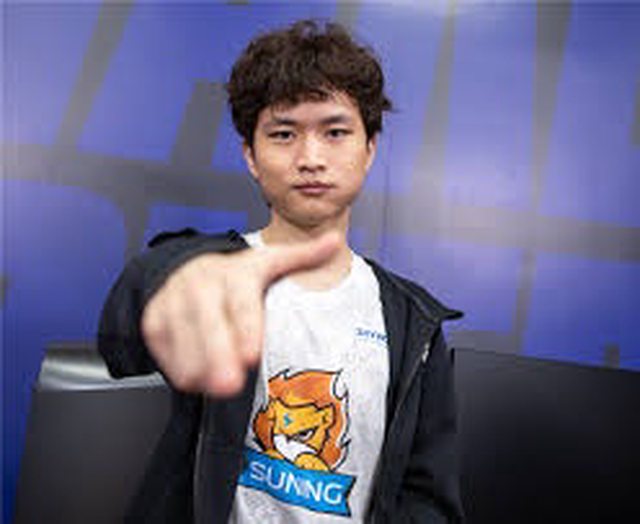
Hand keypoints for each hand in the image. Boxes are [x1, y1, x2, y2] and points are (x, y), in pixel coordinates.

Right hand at [141, 232, 340, 396]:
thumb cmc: (234, 276)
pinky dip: (181, 369)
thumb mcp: (268, 262)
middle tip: (229, 385)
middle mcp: (199, 284)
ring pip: (182, 343)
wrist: (184, 270)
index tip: (251, 354)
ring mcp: (172, 302)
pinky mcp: (153, 321)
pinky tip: (198, 372)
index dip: (244, 327)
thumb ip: (302, 257)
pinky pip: (164, 353)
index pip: (240, 301)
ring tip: (216, 383)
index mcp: (233, 272)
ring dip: (200, 369)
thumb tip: (334, 241)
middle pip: (207, 325)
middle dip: (217, 357)